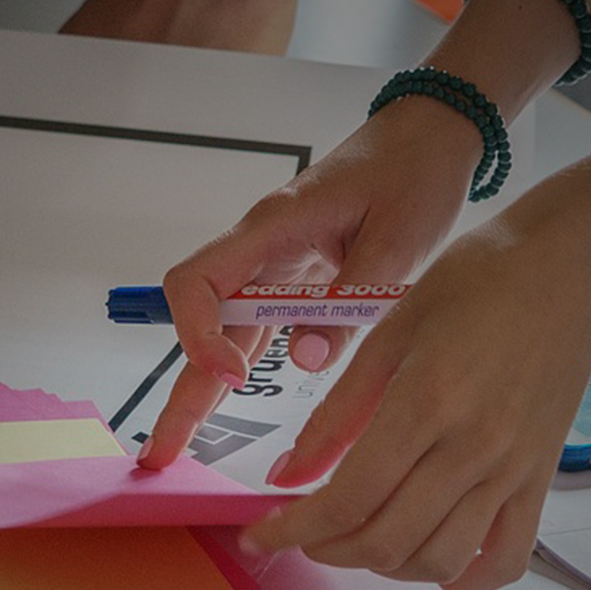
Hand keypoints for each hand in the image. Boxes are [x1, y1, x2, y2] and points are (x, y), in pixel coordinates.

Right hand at [140, 94, 482, 470]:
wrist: (430, 137)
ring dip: (202, 388)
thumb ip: (351, 303)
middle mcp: (260, 250)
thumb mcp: (397, 241)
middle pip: (199, 323)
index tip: (234, 378)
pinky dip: (238, 368)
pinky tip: (229, 410)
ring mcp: (273, 266)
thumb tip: (305, 361)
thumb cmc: (413, 172)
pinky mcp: (293, 282)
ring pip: (223, 333)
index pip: (197, 283)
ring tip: (181, 448)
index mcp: (274, 227)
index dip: (199, 335)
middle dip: (180, 388)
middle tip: (160, 452)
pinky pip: (256, 329)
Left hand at [236, 135, 590, 589]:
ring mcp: (512, 470)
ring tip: (360, 537)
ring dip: (386, 566)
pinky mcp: (541, 479)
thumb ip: (336, 413)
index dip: (293, 530)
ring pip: (439, 560)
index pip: (347, 498)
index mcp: (425, 403)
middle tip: (304, 533)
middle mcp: (472, 448)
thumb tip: (288, 476)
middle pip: (386, 541)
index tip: (261, 534)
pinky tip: (433, 561)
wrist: (568, 268)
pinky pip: (506, 558)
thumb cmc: (477, 282)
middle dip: (329, 550)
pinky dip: (465, 578)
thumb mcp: (389, 332)